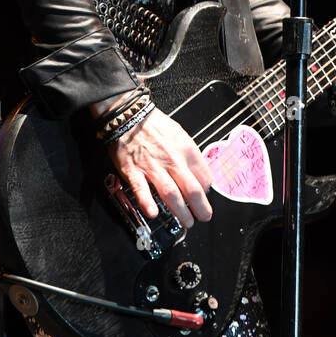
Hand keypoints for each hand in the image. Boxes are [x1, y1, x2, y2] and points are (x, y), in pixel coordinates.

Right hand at [104, 106, 212, 227]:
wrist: (129, 115)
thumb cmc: (154, 124)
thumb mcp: (179, 134)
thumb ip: (189, 155)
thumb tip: (199, 175)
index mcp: (185, 149)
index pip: (204, 176)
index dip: (206, 190)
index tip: (204, 195)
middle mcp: (172, 159)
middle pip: (192, 190)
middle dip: (201, 208)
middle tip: (204, 217)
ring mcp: (152, 166)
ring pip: (171, 194)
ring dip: (181, 212)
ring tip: (187, 221)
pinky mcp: (134, 171)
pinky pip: (142, 190)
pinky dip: (147, 203)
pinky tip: (153, 213)